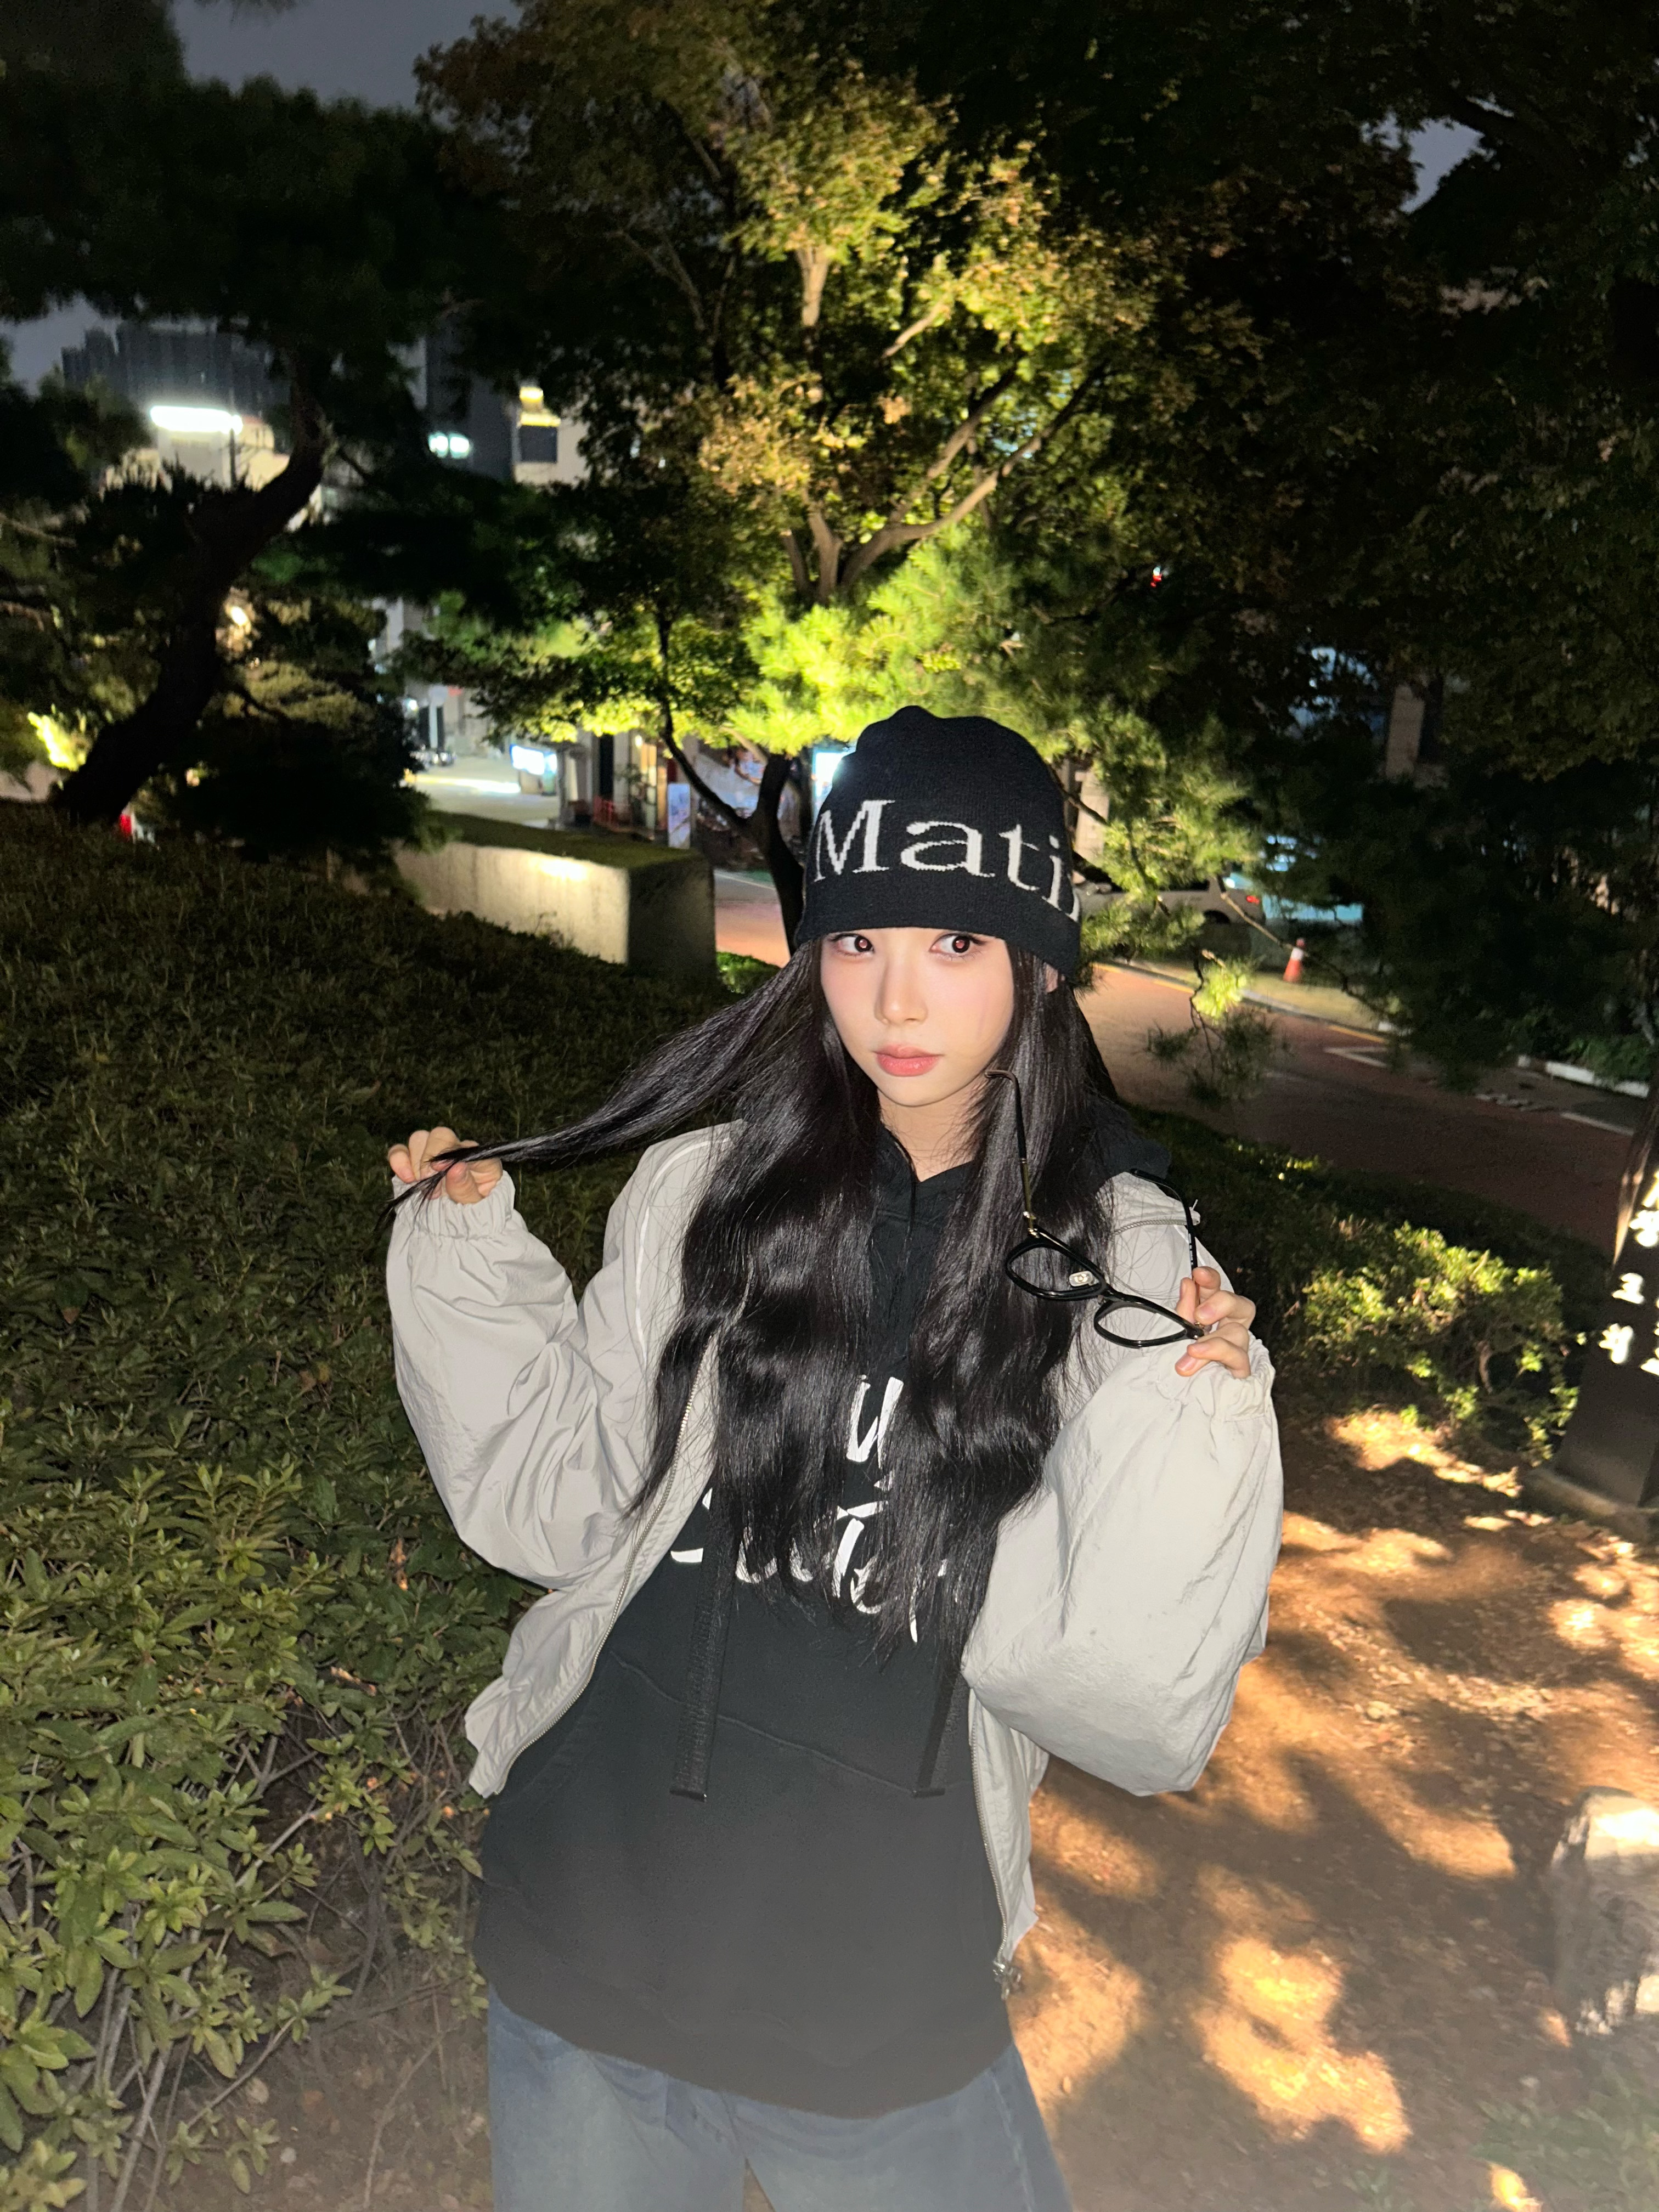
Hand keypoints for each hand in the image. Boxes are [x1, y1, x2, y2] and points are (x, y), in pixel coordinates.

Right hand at [388, 1126, 502, 1206]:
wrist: (455, 1229)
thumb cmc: (471, 1215)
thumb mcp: (475, 1206)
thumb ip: (466, 1188)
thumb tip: (456, 1168)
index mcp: (480, 1161)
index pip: (466, 1147)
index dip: (450, 1154)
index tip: (439, 1168)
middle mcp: (456, 1153)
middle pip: (441, 1134)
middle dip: (431, 1154)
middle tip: (428, 1178)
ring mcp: (433, 1156)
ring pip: (420, 1138)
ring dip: (416, 1159)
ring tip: (420, 1183)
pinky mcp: (412, 1163)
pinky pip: (399, 1151)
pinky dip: (398, 1159)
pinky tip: (405, 1177)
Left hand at [1172, 1266, 1253, 1379]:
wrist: (1181, 1396)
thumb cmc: (1181, 1356)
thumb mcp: (1178, 1329)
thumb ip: (1184, 1309)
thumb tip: (1188, 1284)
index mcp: (1215, 1312)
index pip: (1218, 1289)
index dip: (1211, 1279)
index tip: (1197, 1275)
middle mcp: (1230, 1326)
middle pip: (1242, 1306)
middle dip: (1222, 1304)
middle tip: (1199, 1315)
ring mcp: (1238, 1348)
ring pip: (1239, 1333)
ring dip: (1213, 1340)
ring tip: (1190, 1350)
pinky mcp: (1240, 1370)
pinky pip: (1239, 1359)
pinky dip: (1219, 1354)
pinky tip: (1199, 1355)